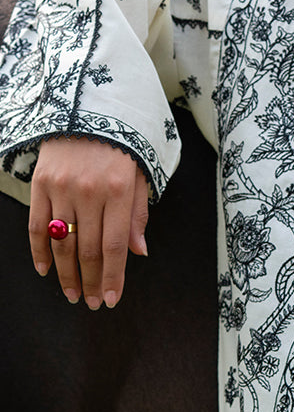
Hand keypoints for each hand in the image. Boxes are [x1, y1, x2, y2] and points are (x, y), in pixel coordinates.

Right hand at [29, 136, 148, 307]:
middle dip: (92, 282)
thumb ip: (137, 215)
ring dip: (67, 274)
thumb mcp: (139, 175)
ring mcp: (61, 188)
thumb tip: (138, 253)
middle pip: (88, 250)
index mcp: (118, 191)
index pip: (114, 246)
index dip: (113, 277)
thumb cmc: (120, 146)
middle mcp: (89, 192)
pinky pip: (37, 225)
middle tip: (94, 303)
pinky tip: (45, 271)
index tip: (112, 300)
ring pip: (62, 243)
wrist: (87, 108)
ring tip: (74, 294)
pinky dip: (39, 251)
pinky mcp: (40, 184)